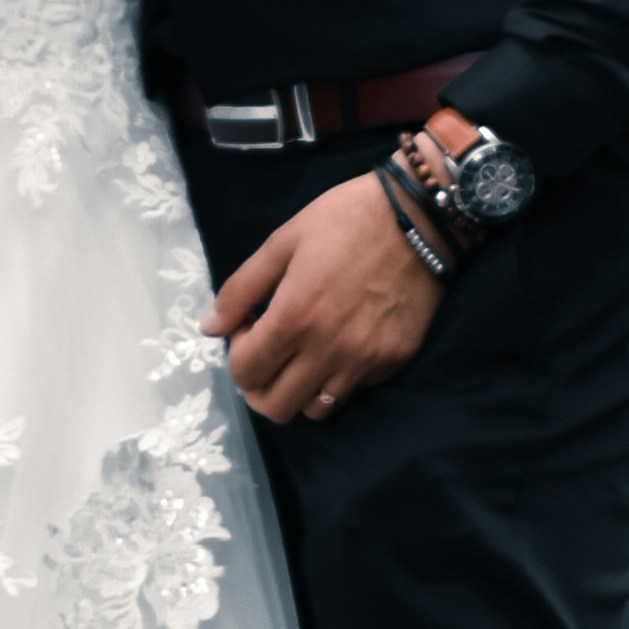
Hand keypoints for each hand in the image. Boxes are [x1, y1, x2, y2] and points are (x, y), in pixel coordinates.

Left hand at [205, 168, 446, 423]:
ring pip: (316, 411)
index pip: (245, 373)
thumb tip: (208, 329)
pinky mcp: (393, 362)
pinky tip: (340, 344)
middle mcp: (328, 350)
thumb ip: (240, 289)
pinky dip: (337, 378)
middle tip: (268, 354)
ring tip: (302, 356)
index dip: (238, 355)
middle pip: (276, 407)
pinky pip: (354, 391)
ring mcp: (364, 362)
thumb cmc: (344, 220)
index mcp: (294, 318)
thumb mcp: (282, 242)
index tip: (250, 329)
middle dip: (260, 386)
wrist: (420, 217)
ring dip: (299, 390)